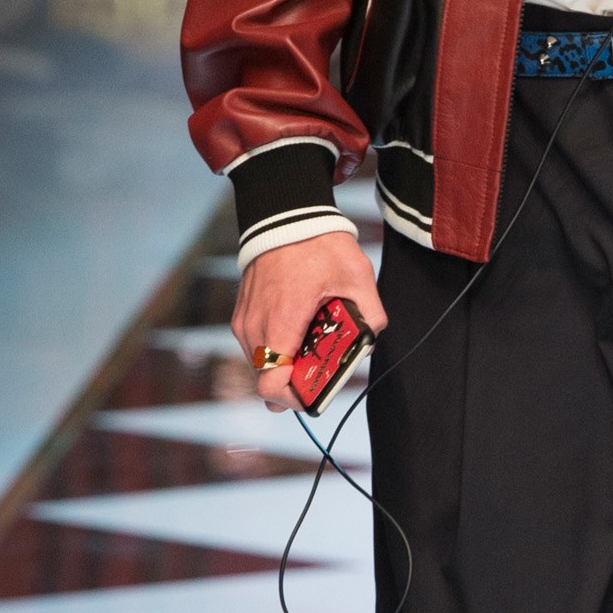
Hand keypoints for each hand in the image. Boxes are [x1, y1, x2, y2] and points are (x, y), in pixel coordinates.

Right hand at [233, 228, 387, 412]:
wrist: (285, 214)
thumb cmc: (319, 243)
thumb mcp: (357, 276)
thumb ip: (371, 315)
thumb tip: (370, 341)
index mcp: (282, 321)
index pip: (271, 385)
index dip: (294, 398)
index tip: (315, 390)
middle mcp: (255, 327)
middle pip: (268, 380)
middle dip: (296, 379)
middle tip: (322, 361)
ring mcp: (244, 321)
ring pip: (262, 365)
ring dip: (287, 362)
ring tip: (311, 338)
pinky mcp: (241, 314)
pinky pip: (257, 347)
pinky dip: (277, 346)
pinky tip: (299, 326)